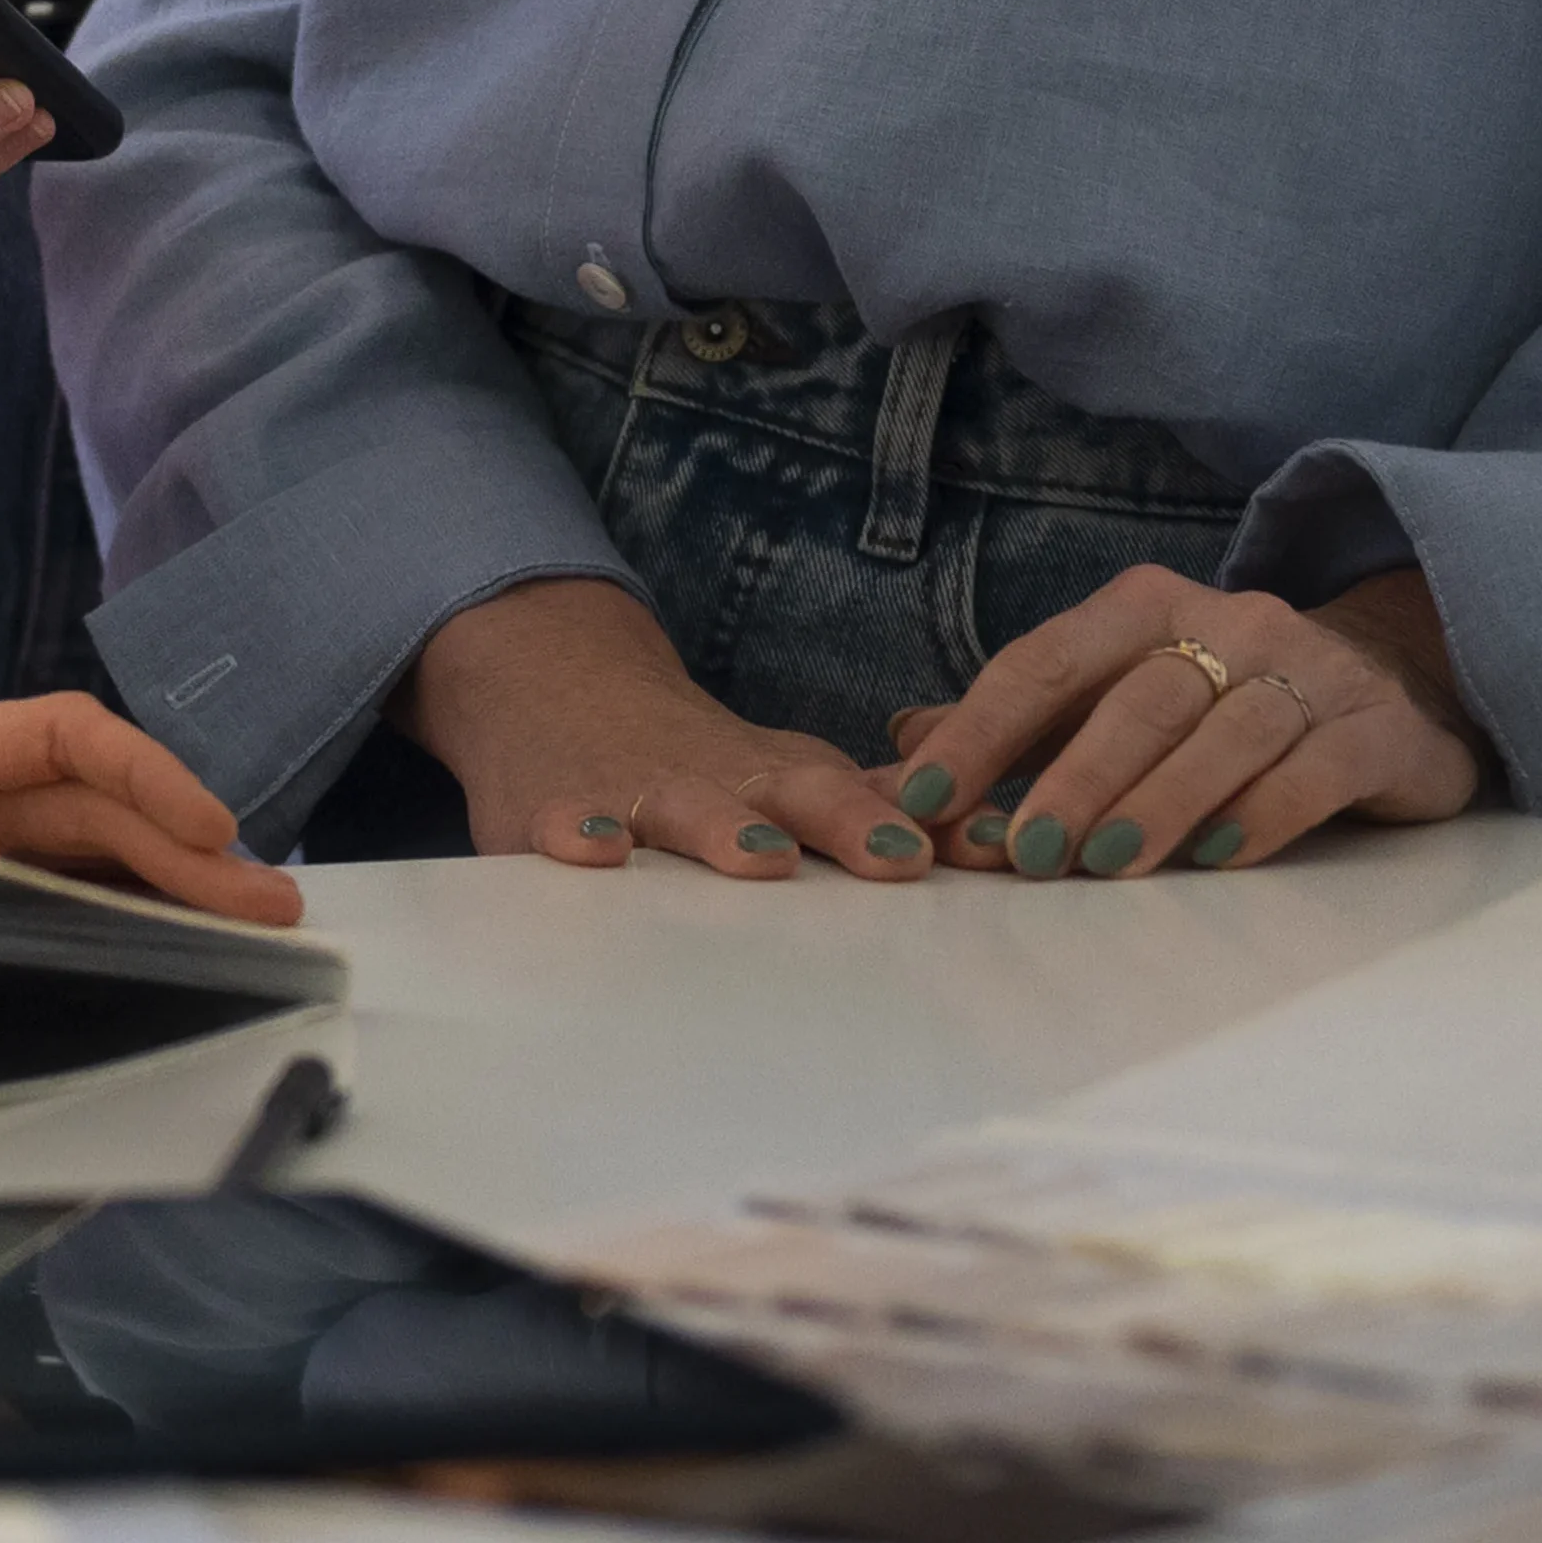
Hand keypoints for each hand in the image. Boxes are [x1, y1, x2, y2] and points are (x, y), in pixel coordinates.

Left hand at [0, 694, 301, 928]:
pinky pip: (39, 897)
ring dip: (166, 885)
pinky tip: (164, 945)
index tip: (203, 823)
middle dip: (181, 845)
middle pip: (86, 804)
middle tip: (268, 907)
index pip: (45, 735)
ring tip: (247, 927)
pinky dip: (109, 916)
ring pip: (79, 853)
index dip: (134, 770)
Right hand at [397, 578, 940, 881]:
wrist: (550, 683)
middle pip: (785, 796)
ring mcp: (630, 792)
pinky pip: (558, 825)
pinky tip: (594, 853)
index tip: (982, 848)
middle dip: (844, 822)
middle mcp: (713, 780)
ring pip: (681, 809)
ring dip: (724, 831)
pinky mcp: (548, 810)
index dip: (917, 823)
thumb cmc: (693, 757)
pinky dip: (574, 835)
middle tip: (898, 857)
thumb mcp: (779, 771)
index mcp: (774, 777)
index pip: (856, 796)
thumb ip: (871, 808)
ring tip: (764, 859)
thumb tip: (993, 837)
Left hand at [886, 566, 1488, 878]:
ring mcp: (1310, 671)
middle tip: (1026, 853)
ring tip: (1107, 865)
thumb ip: (1017, 726)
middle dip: (1074, 776)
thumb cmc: (1219, 702)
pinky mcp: (1376, 728)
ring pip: (1228, 731)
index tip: (922, 799)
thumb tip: (898, 748)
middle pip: (1140, 697)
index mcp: (1144, 608)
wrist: (1394, 683)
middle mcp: (1229, 622)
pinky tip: (1218, 858)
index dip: (979, 730)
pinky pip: (1317, 766)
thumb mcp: (1115, 697)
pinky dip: (1263, 812)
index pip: (1045, 662)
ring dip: (1161, 800)